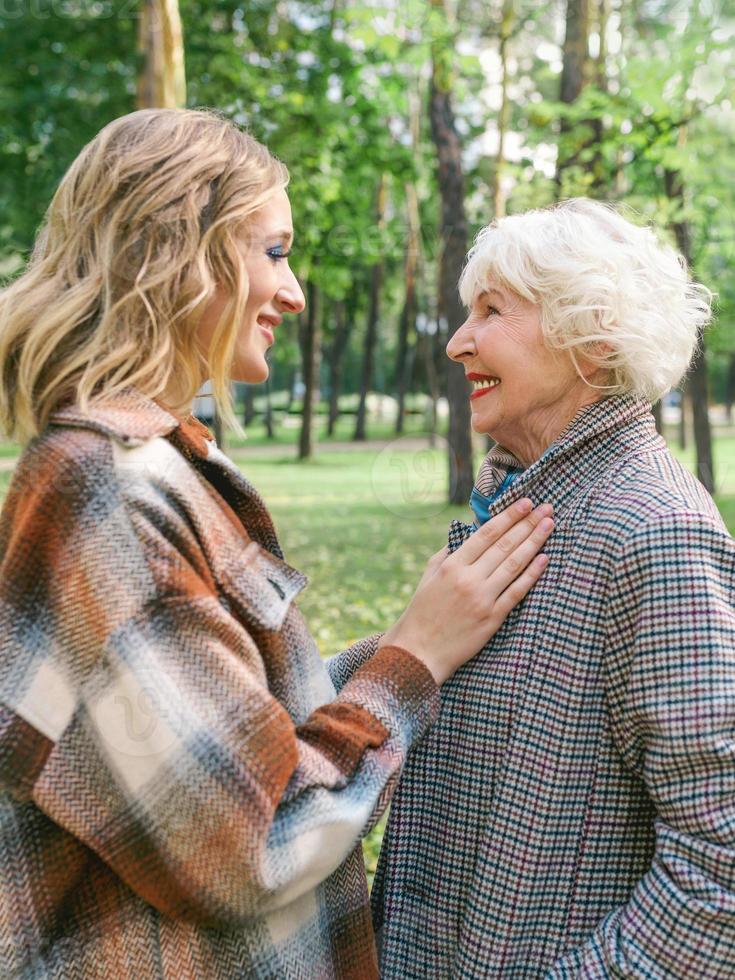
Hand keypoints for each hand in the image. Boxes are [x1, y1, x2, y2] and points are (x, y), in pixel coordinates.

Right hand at [379, 498, 552, 684]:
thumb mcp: (429, 576)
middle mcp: (469, 578)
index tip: (525, 502)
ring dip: (535, 542)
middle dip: (528, 523)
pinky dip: (532, 574)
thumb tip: (468, 536)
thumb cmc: (422, 611)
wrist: (419, 651)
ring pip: (515, 564)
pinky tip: (545, 558)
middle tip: (546, 508)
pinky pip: (517, 592)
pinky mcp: (492, 618)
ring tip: (549, 525)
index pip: (487, 534)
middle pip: (505, 545)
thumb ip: (449, 553)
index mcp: (452, 565)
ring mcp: (483, 598)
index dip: (509, 516)